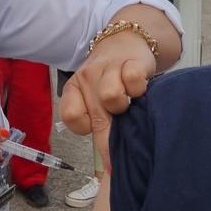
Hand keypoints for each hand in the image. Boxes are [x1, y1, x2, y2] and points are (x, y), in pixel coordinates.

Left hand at [57, 34, 155, 167]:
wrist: (126, 41)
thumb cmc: (110, 79)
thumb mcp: (95, 98)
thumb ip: (98, 124)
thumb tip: (108, 169)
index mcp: (74, 89)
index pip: (71, 117)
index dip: (86, 129)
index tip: (98, 131)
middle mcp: (87, 78)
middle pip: (96, 117)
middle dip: (110, 139)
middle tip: (121, 153)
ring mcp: (108, 69)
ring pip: (111, 97)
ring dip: (124, 106)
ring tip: (129, 103)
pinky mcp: (130, 62)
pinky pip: (133, 81)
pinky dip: (139, 89)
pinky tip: (140, 88)